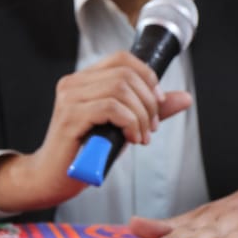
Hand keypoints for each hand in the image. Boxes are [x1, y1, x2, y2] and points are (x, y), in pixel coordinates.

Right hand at [0, 51, 191, 211]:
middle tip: (151, 128)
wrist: (53, 178)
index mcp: (83, 80)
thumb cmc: (85, 152)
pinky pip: (111, 108)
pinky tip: (130, 139)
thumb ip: (150, 110)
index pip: (122, 59)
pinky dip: (130, 123)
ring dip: (141, 116)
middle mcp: (73, 83)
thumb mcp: (123, 126)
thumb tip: (184, 98)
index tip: (157, 103)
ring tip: (141, 137)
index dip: (147, 76)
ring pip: (120, 89)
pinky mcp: (70, 117)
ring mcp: (69, 98)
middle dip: (148, 102)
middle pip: (126, 74)